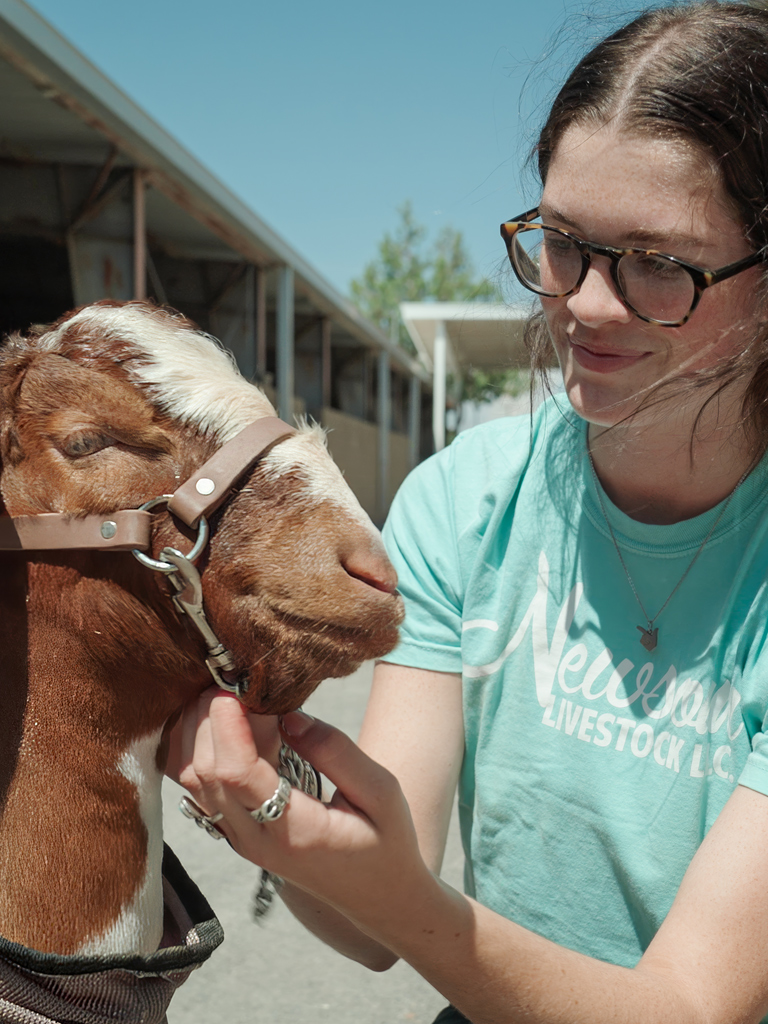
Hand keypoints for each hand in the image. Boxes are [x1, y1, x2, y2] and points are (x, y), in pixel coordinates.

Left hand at [178, 690, 433, 933]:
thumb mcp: (381, 792)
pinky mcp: (236, 833)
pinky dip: (196, 749)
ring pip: (191, 781)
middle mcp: (256, 840)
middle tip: (235, 682)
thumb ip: (336, 752)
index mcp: (294, 831)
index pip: (237, 775)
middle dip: (208, 718)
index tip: (235, 686)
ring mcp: (240, 840)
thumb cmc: (387, 841)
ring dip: (198, 731)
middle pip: (204, 773)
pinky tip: (218, 722)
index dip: (227, 724)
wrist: (379, 897)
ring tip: (229, 697)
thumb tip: (289, 715)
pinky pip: (197, 789)